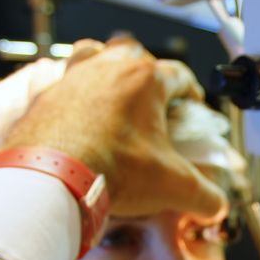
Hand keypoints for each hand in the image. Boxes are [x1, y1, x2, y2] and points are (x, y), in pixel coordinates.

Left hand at [2, 38, 226, 218]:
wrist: (50, 178)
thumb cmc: (110, 170)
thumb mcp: (174, 187)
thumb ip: (204, 196)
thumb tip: (214, 204)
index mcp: (145, 81)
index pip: (180, 75)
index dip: (192, 93)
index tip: (191, 108)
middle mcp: (107, 70)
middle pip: (135, 54)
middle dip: (147, 72)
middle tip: (152, 99)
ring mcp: (73, 80)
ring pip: (94, 55)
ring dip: (107, 70)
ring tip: (114, 96)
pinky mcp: (45, 98)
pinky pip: (63, 83)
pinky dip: (76, 96)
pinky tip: (82, 121)